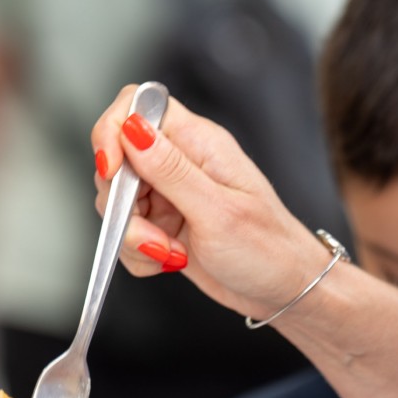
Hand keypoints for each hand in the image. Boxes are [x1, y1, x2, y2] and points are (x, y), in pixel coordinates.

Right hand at [90, 85, 327, 320]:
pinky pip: (125, 232)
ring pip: (116, 201)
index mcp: (199, 142)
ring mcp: (169, 192)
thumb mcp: (218, 211)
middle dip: (120, 203)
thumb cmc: (269, 250)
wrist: (286, 291)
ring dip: (132, 235)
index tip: (111, 171)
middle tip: (151, 233)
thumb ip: (170, 170)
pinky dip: (138, 253)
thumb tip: (131, 127)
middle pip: (117, 159)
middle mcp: (181, 161)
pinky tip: (169, 262)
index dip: (112, 131)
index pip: (137, 105)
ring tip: (170, 253)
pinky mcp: (162, 222)